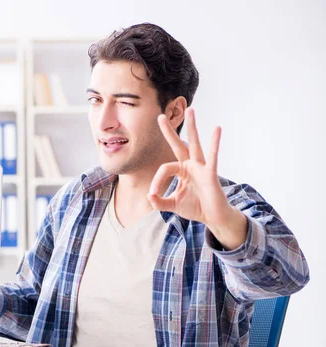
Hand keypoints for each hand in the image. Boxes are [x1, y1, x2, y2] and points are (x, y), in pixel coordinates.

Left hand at [148, 108, 246, 248]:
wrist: (212, 217)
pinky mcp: (211, 173)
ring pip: (195, 144)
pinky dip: (214, 143)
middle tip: (160, 116)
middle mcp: (190, 165)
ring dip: (192, 127)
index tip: (153, 194)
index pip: (164, 169)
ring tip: (191, 109)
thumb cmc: (195, 207)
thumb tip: (149, 196)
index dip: (156, 181)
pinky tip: (217, 129)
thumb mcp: (172, 205)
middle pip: (178, 144)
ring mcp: (201, 167)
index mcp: (181, 170)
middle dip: (169, 131)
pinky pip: (212, 157)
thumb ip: (159, 202)